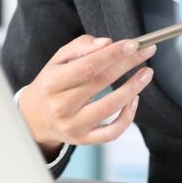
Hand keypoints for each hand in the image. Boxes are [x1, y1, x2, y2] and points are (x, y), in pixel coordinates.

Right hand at [17, 35, 156, 159]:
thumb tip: (107, 43)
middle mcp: (61, 105)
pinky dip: (127, 117)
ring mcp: (73, 125)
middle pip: (100, 82)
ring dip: (132, 88)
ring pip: (109, 107)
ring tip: (146, 73)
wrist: (34, 118)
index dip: (112, 55)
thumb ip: (80, 47)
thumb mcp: (57, 60)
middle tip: (146, 51)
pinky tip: (135, 100)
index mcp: (52, 82)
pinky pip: (111, 132)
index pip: (87, 66)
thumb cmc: (51, 84)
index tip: (132, 44)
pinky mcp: (83, 139)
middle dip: (127, 64)